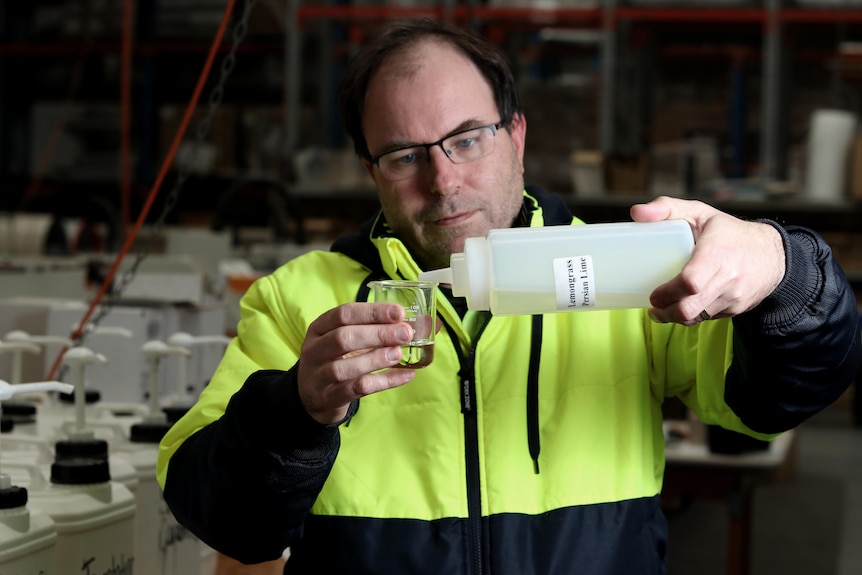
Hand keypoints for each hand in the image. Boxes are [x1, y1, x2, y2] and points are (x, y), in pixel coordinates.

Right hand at [297, 302, 415, 423]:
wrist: (311, 396)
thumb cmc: (335, 360)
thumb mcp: (342, 339)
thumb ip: (368, 329)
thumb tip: (406, 323)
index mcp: (319, 328)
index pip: (343, 314)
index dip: (372, 312)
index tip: (398, 312)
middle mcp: (314, 351)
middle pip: (342, 338)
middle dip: (377, 334)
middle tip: (405, 333)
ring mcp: (318, 376)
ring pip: (344, 368)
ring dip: (375, 359)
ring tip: (399, 353)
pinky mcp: (329, 398)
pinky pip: (358, 389)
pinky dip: (384, 382)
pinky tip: (405, 375)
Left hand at [630, 196, 785, 325]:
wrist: (774, 254)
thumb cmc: (730, 232)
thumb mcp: (700, 213)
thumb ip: (667, 208)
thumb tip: (636, 213)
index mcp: (717, 253)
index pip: (691, 282)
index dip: (668, 292)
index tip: (653, 294)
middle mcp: (728, 279)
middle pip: (690, 308)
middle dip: (666, 312)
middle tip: (653, 305)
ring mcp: (733, 297)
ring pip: (697, 317)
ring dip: (675, 317)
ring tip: (662, 308)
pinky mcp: (736, 309)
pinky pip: (708, 318)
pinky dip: (692, 316)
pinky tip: (682, 306)